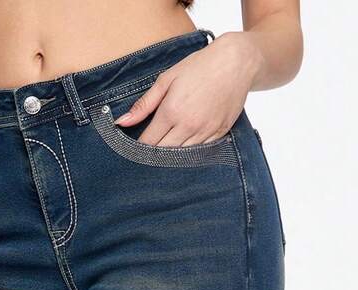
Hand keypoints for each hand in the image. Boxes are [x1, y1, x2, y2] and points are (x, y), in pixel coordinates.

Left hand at [115, 32, 262, 146]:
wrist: (236, 63)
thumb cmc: (199, 67)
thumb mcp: (167, 79)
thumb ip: (144, 104)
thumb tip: (122, 123)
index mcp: (172, 111)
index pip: (148, 143)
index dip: (138, 149)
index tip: (133, 149)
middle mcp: (188, 125)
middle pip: (163, 154)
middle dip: (152, 156)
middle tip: (146, 155)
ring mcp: (205, 132)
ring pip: (181, 158)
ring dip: (171, 158)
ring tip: (164, 153)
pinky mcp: (218, 135)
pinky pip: (199, 154)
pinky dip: (189, 154)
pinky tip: (183, 148)